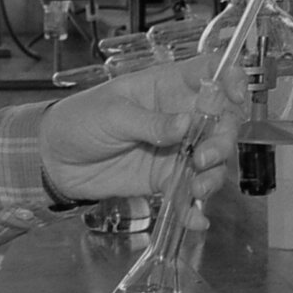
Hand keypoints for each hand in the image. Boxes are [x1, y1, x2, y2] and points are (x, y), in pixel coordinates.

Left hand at [39, 52, 245, 203]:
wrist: (55, 159)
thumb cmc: (81, 120)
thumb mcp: (113, 114)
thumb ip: (150, 122)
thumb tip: (185, 125)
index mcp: (167, 86)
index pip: (211, 72)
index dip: (232, 79)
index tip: (237, 96)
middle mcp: (180, 116)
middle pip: (222, 122)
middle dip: (223, 140)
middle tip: (204, 157)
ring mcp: (176, 149)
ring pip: (213, 159)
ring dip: (214, 174)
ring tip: (197, 188)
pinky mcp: (165, 179)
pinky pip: (189, 192)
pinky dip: (195, 207)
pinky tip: (196, 219)